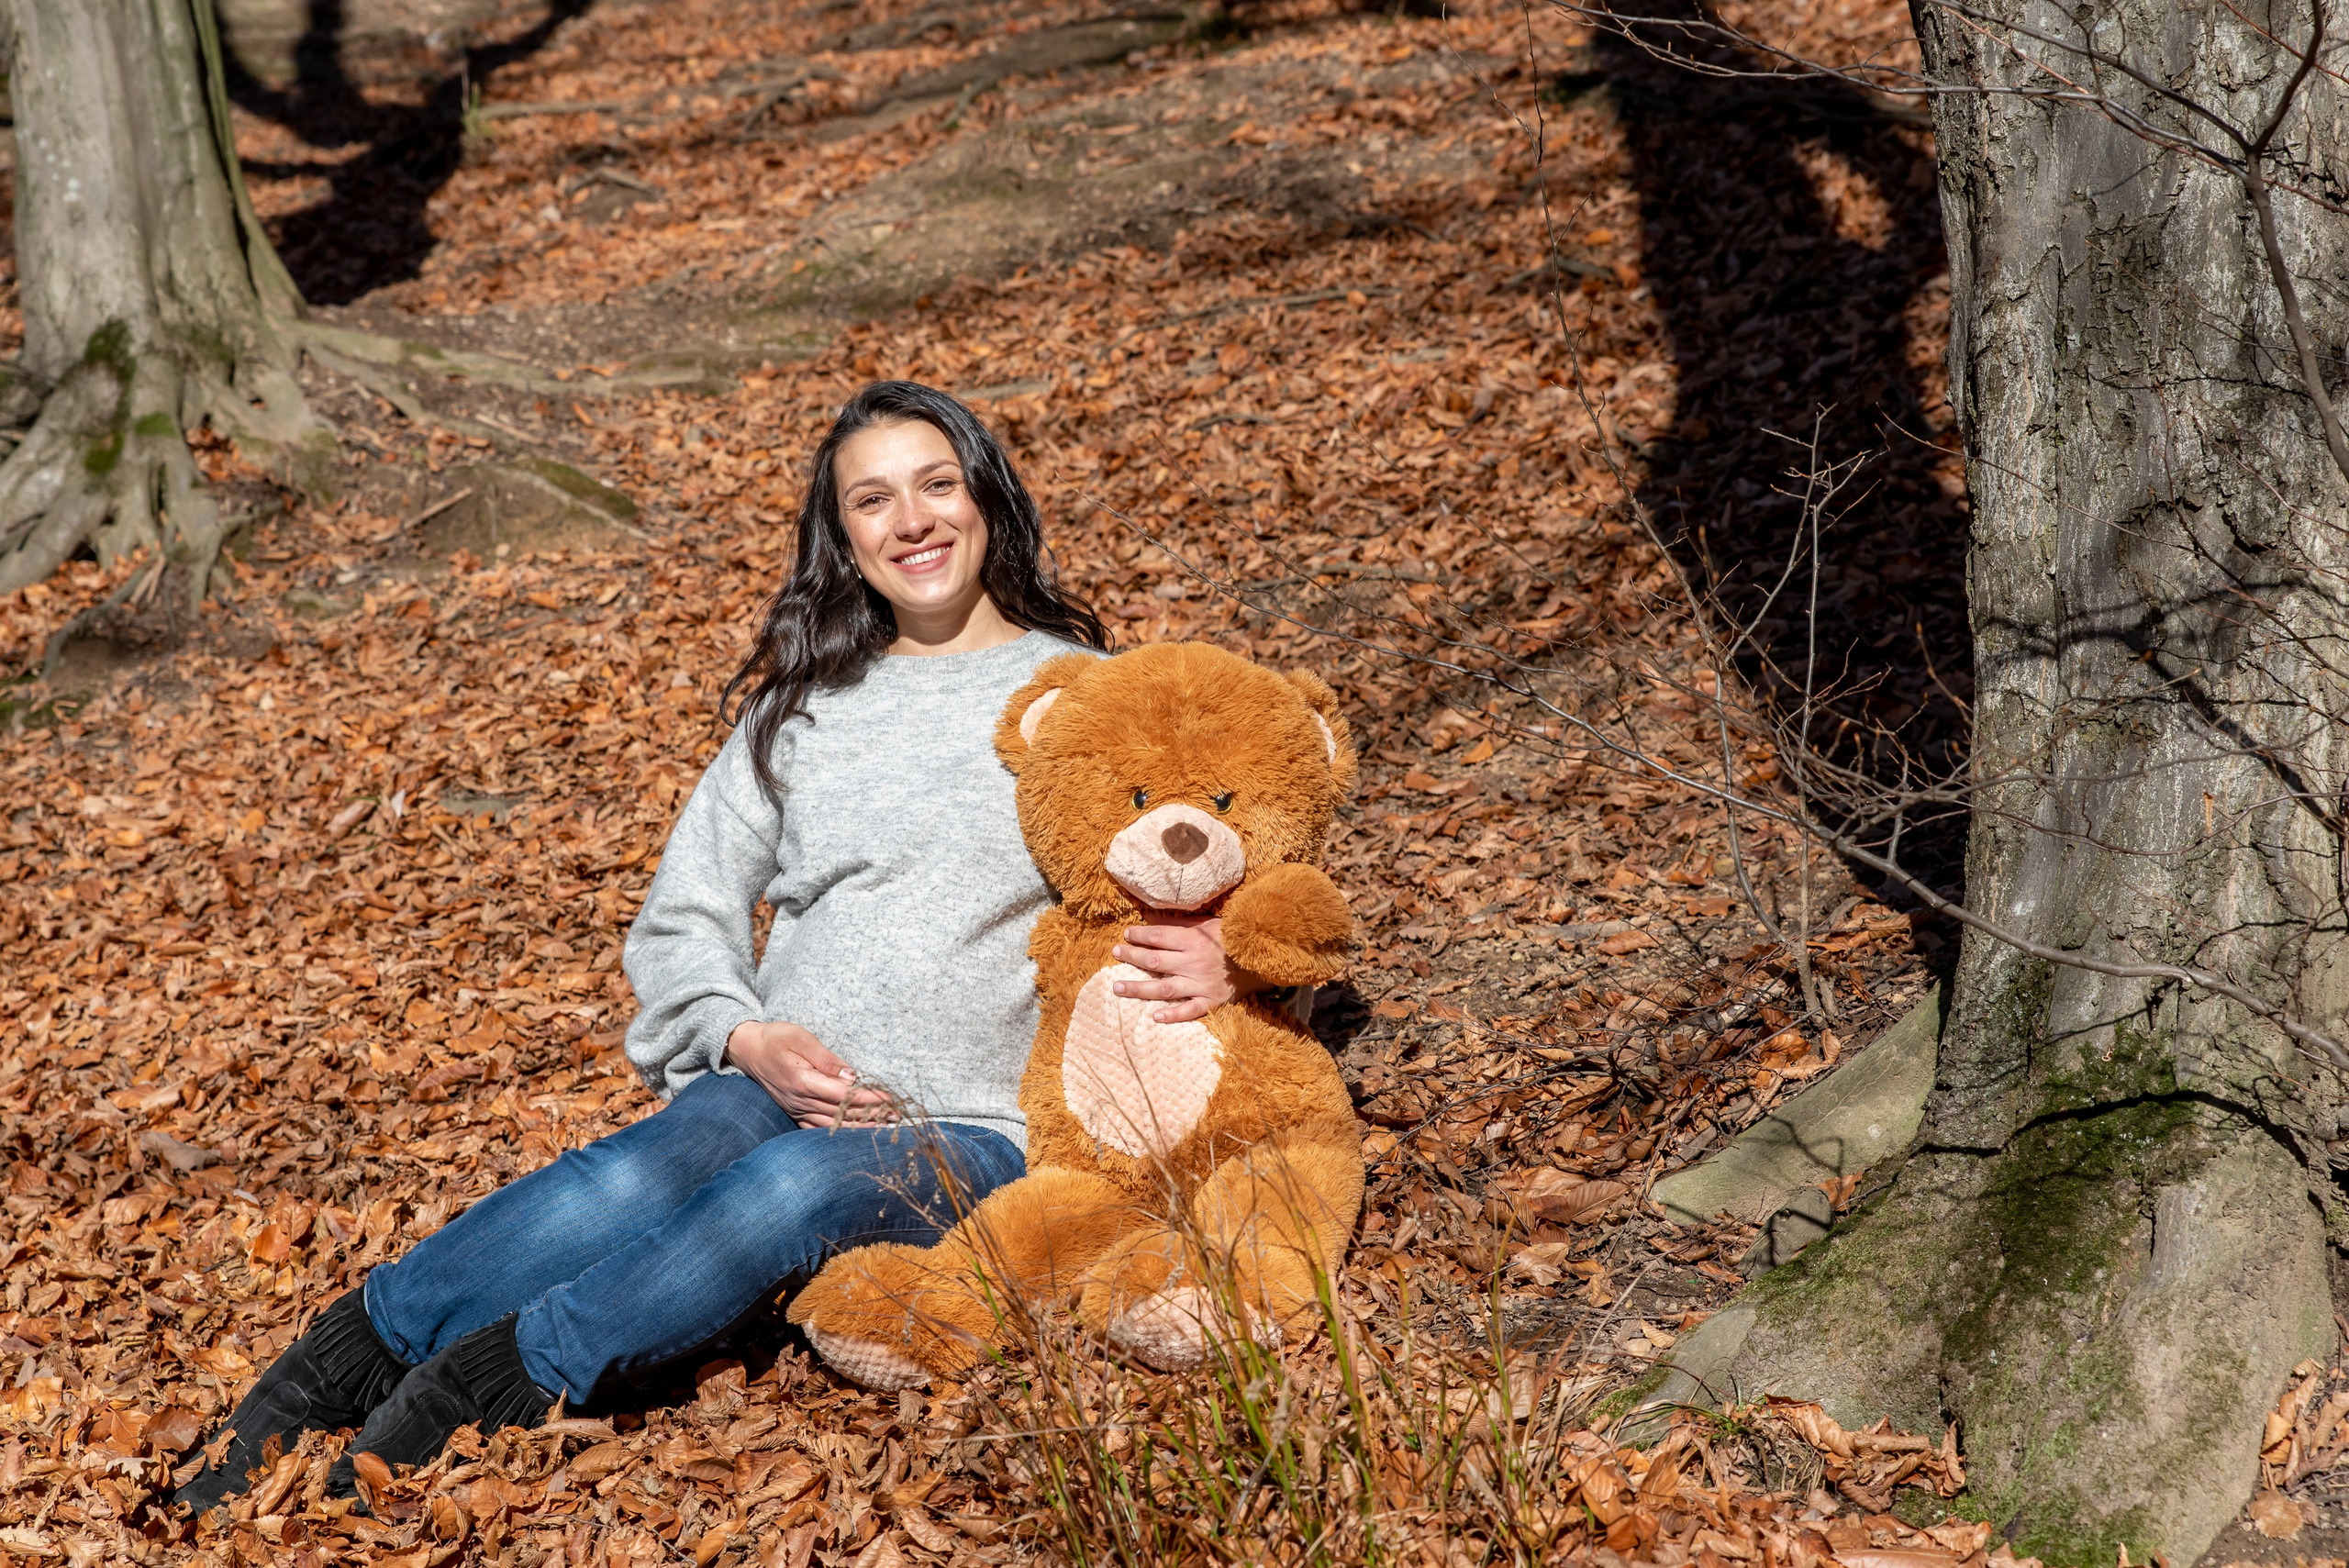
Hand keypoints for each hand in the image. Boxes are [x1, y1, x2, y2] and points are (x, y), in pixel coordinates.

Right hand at [724, 1021, 894, 1127]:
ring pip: (831, 1125)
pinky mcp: (793, 1112)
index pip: (843, 1095)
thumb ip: (828, 1060)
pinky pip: (816, 1128)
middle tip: (897, 1116)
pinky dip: (836, 1132)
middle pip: (841, 1113)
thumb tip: (852, 1077)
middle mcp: (799, 1100)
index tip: (890, 1099)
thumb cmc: (775, 1038)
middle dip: (871, 1114)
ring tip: (883, 1127)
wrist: (747, 1049)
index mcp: (802, 1081)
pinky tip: (852, 1135)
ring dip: (858, 1127)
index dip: (869, 1098)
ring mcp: (795, 1109)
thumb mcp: (802, 1039)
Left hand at [1111, 916, 1270, 1024]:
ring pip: (1164, 988)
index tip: (1126, 935)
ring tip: (1117, 987)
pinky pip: (1190, 1010)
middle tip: (1116, 954)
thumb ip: (1181, 923)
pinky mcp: (1212, 1001)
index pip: (1159, 937)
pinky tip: (1155, 1016)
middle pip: (1155, 961)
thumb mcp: (1209, 924)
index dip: (1139, 935)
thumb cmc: (1234, 939)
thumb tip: (1151, 917)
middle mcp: (1194, 962)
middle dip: (1132, 957)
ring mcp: (1202, 984)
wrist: (1264, 958)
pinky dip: (1173, 1015)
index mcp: (1194, 940)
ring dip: (1138, 989)